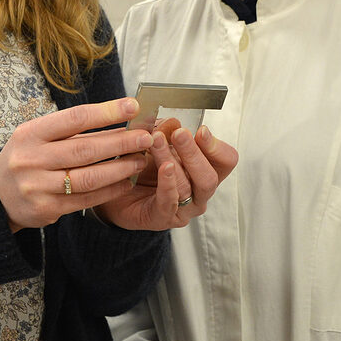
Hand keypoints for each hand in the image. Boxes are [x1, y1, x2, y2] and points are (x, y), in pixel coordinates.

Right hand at [0, 97, 154, 230]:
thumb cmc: (28, 157)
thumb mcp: (39, 136)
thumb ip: (73, 130)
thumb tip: (120, 117)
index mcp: (30, 133)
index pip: (75, 118)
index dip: (106, 112)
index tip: (133, 107)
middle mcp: (31, 159)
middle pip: (85, 149)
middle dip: (121, 142)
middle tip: (145, 137)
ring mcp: (37, 186)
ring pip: (88, 177)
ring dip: (120, 169)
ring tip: (140, 160)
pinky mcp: (46, 209)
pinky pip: (86, 200)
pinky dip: (110, 190)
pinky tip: (126, 182)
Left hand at [95, 122, 237, 230]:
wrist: (114, 190)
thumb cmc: (141, 166)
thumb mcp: (155, 142)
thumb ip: (166, 132)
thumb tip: (174, 122)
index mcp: (205, 171)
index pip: (226, 161)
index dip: (216, 146)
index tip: (201, 130)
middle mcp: (199, 192)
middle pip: (210, 176)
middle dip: (194, 152)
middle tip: (180, 133)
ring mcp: (184, 209)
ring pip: (187, 186)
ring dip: (171, 159)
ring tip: (157, 141)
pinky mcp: (162, 218)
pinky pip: (169, 202)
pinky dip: (167, 183)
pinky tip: (164, 168)